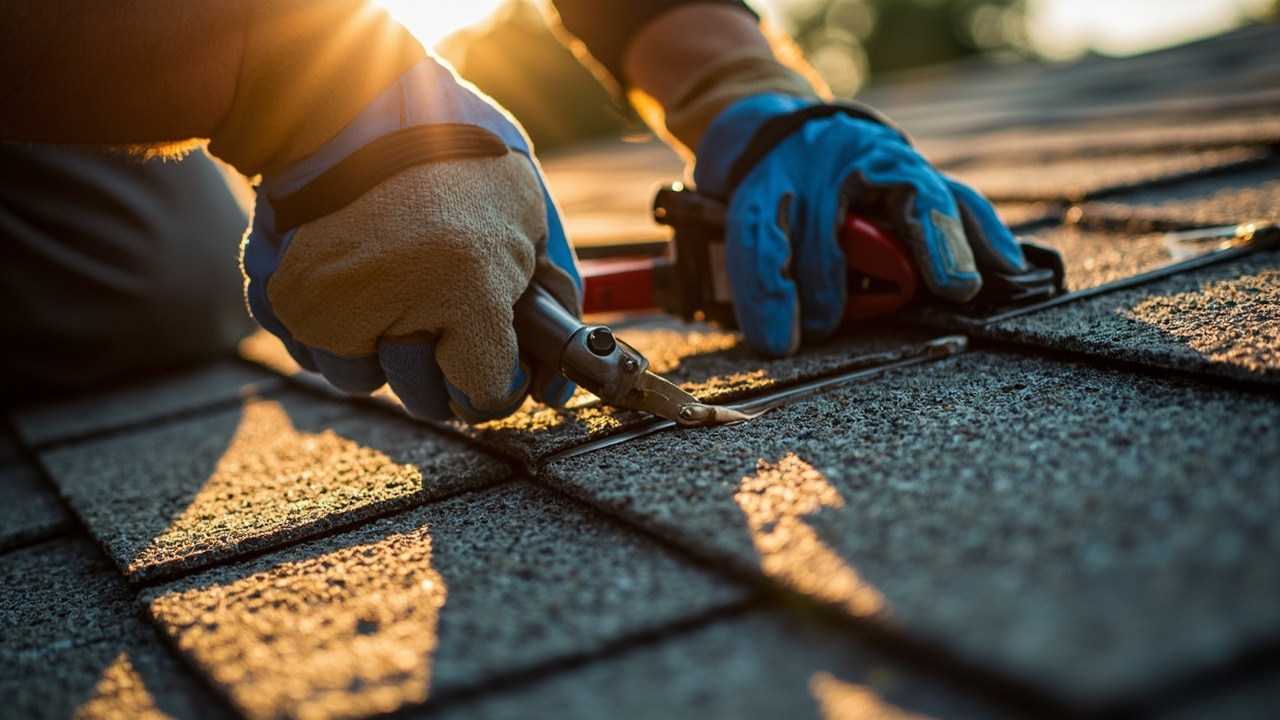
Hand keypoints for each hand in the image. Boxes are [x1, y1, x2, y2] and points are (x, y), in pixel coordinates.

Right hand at [242, 59, 580, 421]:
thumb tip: (556, 386)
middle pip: (426, 398)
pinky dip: (337, 330)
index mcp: (466, 285)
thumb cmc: (456, 157)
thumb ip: (553, 302)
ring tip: (399, 285)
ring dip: (386, 349)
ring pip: (366, 380)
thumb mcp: (529, 219)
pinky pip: (315, 354)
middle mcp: (392, 303)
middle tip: (445, 305)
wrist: (356, 104)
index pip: (485, 394)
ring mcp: (329, 306)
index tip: (501, 355)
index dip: (501, 378)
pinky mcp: (286, 299)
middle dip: (444, 362)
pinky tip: (357, 283)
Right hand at [693, 94, 1028, 355]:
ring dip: (809, 288)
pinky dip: (765, 297)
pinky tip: (774, 338)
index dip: (943, 241)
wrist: (767, 132)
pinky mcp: (751, 199)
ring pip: (800, 234)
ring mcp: (794, 176)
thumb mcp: (905, 186)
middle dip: (853, 272)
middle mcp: (844, 161)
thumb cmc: (851, 172)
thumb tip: (1013, 269)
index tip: (959, 288)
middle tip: (856, 316)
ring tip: (814, 331)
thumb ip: (956, 223)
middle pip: (840, 225)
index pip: (927, 198)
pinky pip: (756, 249)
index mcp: (893, 163)